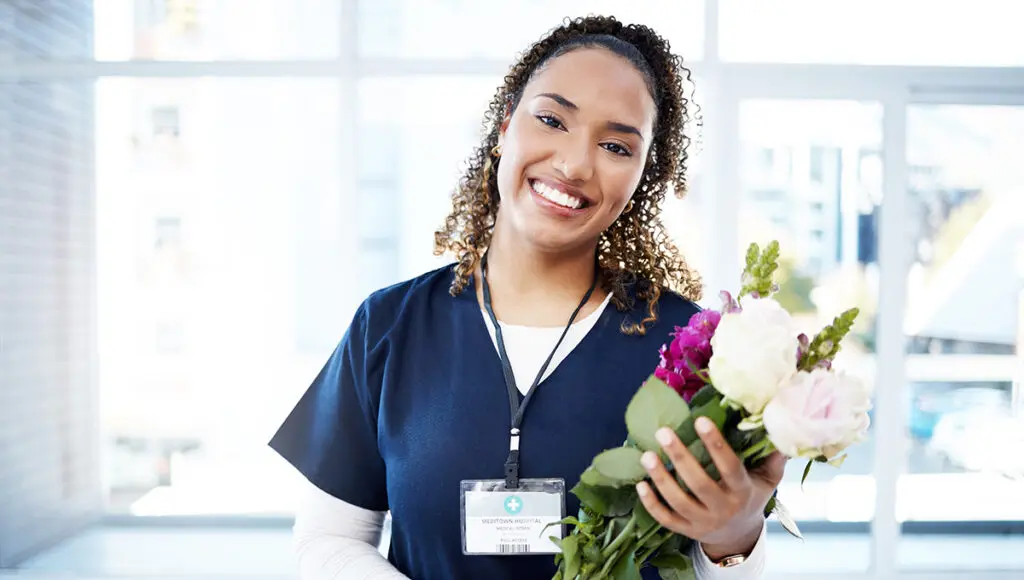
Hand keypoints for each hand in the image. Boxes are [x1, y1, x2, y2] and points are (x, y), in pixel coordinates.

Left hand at [635, 416, 785, 558]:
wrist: (739, 536)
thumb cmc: (751, 496)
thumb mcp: (767, 480)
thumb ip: (772, 457)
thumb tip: (779, 427)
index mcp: (742, 492)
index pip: (729, 467)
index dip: (716, 444)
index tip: (700, 420)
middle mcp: (723, 509)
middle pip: (699, 484)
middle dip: (680, 457)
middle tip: (663, 432)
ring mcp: (702, 522)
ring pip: (679, 502)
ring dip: (661, 479)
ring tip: (646, 455)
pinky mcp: (686, 530)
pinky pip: (666, 519)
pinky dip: (651, 504)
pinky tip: (640, 484)